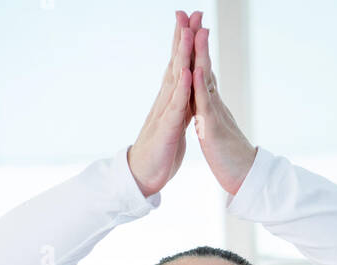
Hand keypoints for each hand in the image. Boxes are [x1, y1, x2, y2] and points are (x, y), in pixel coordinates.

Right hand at [127, 11, 203, 197]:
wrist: (143, 176)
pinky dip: (182, 89)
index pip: (179, 65)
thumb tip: (189, 91)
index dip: (185, 42)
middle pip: (176, 63)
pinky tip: (187, 73)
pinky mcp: (167, 129)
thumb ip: (182, 104)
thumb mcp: (176, 122)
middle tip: (189, 12)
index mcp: (171, 99)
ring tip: (188, 32)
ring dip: (182, 55)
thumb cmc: (160, 150)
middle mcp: (166, 100)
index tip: (192, 19)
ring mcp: (165, 113)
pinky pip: (176, 107)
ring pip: (176, 79)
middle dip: (183, 37)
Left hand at [191, 24, 257, 196]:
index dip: (194, 48)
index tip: (189, 25)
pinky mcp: (211, 130)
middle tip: (193, 14)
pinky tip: (196, 69)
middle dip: (196, 40)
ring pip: (205, 79)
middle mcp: (213, 103)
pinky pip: (205, 106)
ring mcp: (213, 114)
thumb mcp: (215, 126)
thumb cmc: (230, 155)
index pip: (200, 69)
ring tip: (196, 30)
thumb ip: (211, 108)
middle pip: (203, 65)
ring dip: (200, 54)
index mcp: (209, 103)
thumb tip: (207, 95)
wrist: (243, 178)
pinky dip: (200, 87)